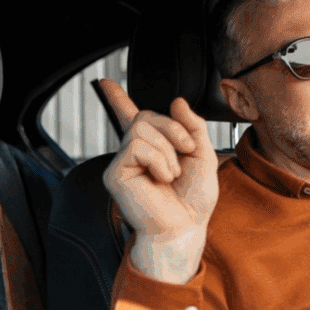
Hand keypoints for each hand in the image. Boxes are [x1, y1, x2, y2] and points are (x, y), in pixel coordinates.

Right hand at [100, 78, 218, 283]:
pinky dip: (158, 161)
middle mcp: (134, 152)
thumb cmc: (193, 199)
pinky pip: (137, 147)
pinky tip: (160, 179)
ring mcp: (123, 162)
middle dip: (174, 130)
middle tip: (186, 152)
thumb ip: (193, 126)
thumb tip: (177, 102)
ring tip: (170, 175)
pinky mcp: (116, 173)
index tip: (106, 82)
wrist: (186, 227)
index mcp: (154, 147)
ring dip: (168, 151)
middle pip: (147, 115)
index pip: (132, 116)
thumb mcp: (204, 156)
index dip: (118, 99)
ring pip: (142, 128)